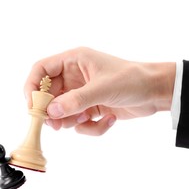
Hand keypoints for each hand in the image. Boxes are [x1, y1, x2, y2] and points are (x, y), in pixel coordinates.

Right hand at [24, 47, 174, 134]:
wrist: (155, 92)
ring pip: (64, 112)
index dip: (32, 87)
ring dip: (73, 121)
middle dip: (52, 112)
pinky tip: (109, 120)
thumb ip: (75, 100)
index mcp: (74, 62)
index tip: (32, 106)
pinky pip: (81, 122)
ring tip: (86, 119)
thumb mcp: (102, 88)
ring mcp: (83, 94)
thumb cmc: (132, 80)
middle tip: (55, 125)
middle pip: (49, 95)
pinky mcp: (92, 108)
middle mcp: (75, 77)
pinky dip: (92, 127)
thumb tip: (50, 113)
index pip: (41, 70)